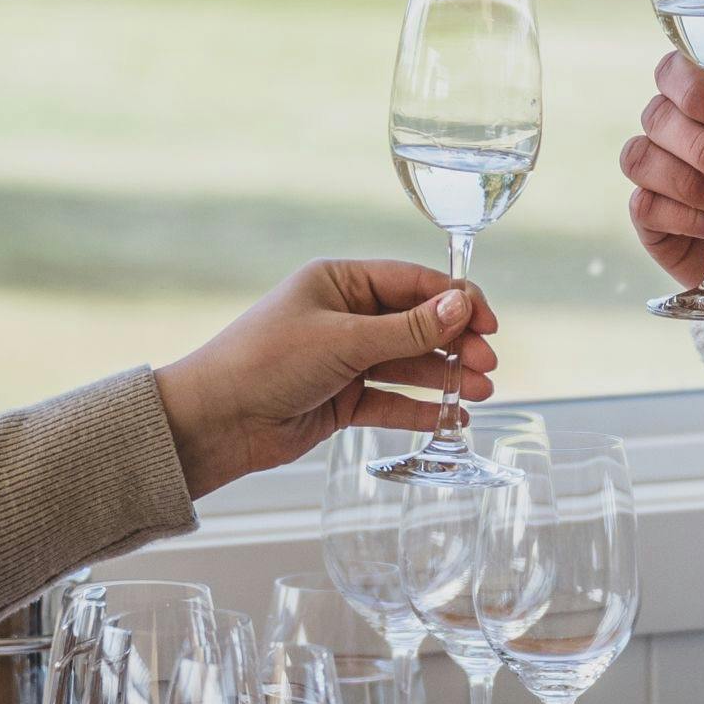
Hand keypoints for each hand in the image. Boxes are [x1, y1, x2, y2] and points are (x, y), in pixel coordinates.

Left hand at [155, 261, 500, 499]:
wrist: (214, 421)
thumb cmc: (265, 362)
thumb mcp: (343, 340)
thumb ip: (407, 329)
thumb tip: (461, 304)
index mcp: (340, 282)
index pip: (413, 283)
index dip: (456, 300)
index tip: (488, 323)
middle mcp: (345, 316)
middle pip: (417, 325)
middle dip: (455, 343)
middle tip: (488, 364)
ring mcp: (344, 359)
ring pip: (408, 364)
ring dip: (445, 377)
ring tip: (481, 392)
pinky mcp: (341, 399)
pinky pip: (391, 400)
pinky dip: (420, 408)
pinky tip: (451, 416)